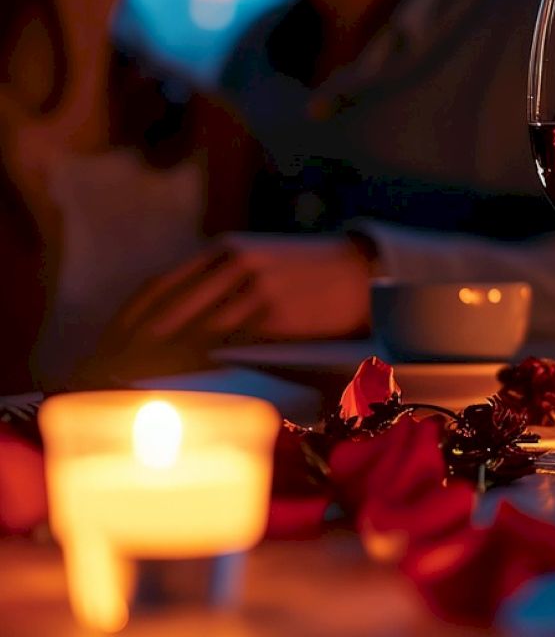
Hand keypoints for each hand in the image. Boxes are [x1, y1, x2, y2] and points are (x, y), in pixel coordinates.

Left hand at [96, 233, 371, 370]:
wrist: (363, 272)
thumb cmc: (311, 275)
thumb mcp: (261, 261)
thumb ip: (221, 281)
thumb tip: (179, 320)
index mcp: (224, 250)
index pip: (159, 286)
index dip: (128, 319)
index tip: (109, 346)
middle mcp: (233, 263)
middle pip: (167, 309)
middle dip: (135, 345)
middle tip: (113, 373)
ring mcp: (253, 287)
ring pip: (193, 329)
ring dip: (164, 360)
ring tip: (142, 385)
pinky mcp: (276, 313)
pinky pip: (227, 343)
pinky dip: (201, 363)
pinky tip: (187, 381)